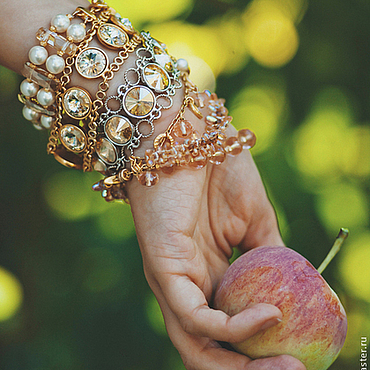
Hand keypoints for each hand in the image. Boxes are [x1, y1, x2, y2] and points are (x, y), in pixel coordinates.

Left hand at [127, 120, 305, 369]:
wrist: (188, 137)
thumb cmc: (219, 173)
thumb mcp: (255, 222)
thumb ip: (270, 258)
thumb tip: (294, 292)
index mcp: (208, 276)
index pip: (226, 331)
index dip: (259, 351)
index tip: (299, 357)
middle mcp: (187, 286)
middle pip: (208, 349)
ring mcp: (171, 281)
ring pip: (195, 345)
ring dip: (239, 366)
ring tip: (288, 366)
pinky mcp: (162, 269)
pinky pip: (193, 314)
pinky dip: (232, 327)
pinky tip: (269, 315)